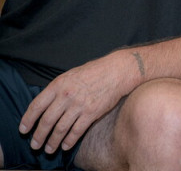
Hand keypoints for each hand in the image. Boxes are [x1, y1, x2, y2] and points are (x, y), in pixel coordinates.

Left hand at [19, 51, 138, 153]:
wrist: (117, 71)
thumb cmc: (93, 72)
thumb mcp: (70, 75)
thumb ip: (57, 90)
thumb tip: (44, 106)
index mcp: (59, 85)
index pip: (37, 106)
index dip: (28, 120)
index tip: (24, 130)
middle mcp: (67, 95)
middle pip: (47, 121)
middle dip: (39, 136)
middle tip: (35, 145)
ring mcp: (80, 105)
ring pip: (60, 129)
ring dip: (52, 142)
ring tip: (49, 149)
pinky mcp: (92, 113)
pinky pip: (77, 131)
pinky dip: (69, 141)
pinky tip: (65, 146)